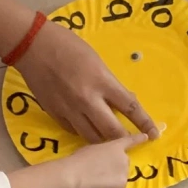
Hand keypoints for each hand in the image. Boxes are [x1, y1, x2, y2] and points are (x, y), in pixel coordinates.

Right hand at [16, 22, 159, 142]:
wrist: (33, 45)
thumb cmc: (68, 46)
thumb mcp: (97, 61)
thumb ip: (109, 83)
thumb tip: (123, 99)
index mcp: (102, 82)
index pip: (130, 108)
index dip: (144, 123)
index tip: (154, 133)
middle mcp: (87, 100)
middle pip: (112, 130)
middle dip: (125, 139)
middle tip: (132, 143)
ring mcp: (69, 109)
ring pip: (91, 137)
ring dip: (104, 141)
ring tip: (111, 141)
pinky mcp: (54, 113)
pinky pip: (73, 130)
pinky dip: (83, 132)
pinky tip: (87, 130)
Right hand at [65, 132, 147, 187]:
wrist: (75, 173)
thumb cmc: (79, 158)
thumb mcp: (93, 147)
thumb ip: (105, 150)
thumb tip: (107, 156)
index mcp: (116, 146)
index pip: (130, 141)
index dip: (139, 139)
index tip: (147, 137)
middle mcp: (125, 157)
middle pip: (124, 161)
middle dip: (116, 164)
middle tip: (100, 169)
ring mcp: (125, 171)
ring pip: (122, 174)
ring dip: (115, 175)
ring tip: (98, 177)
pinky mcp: (122, 185)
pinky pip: (119, 185)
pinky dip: (112, 186)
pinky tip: (100, 185)